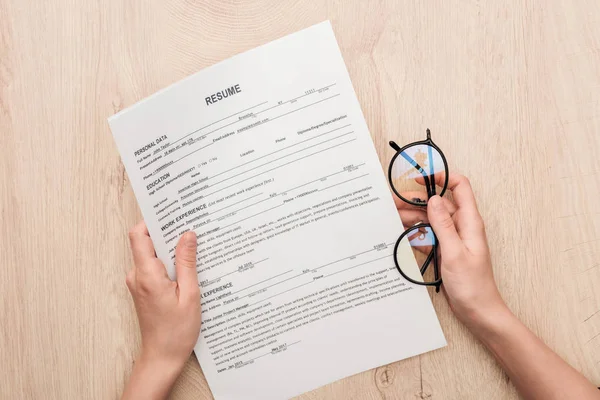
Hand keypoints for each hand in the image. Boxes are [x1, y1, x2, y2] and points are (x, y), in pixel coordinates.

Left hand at [122, 222, 200, 399]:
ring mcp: (138, 283)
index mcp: (147, 275)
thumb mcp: (189, 294)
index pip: (139, 236)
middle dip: (166, 232)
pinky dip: (168, 262)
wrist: (162, 357)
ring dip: (169, 248)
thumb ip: (187, 262)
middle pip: (145, 242)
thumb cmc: (177, 331)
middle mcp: (137, 277)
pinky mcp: (143, 289)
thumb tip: (187, 235)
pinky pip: (153, 267)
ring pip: (150, 254)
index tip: (170, 213)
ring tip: (193, 247)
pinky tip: (187, 267)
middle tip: (189, 226)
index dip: (152, 221)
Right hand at [395, 173, 506, 328]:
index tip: (420, 179)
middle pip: (437, 203)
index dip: (441, 177)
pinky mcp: (444, 250)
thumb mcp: (455, 252)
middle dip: (416, 200)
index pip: (459, 187)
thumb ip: (444, 225)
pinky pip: (427, 236)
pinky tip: (400, 234)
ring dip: (411, 217)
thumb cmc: (473, 285)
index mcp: (470, 222)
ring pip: (429, 220)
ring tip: (391, 216)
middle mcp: (461, 226)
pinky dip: (414, 234)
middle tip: (393, 201)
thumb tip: (434, 200)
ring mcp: (452, 238)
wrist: (478, 311)